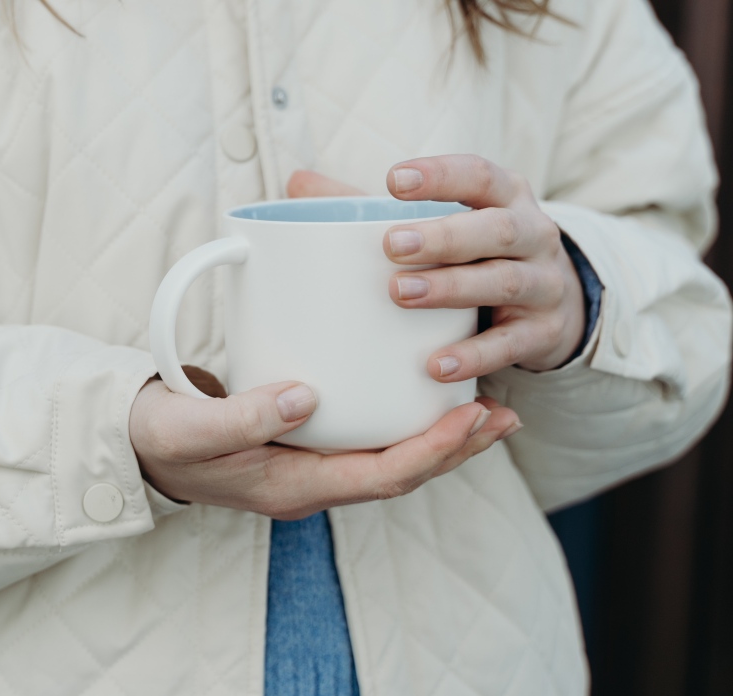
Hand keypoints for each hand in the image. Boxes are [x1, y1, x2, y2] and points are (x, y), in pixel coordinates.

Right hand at [129, 371, 519, 519]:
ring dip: (438, 434)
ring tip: (483, 405)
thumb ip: (243, 417)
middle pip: (401, 472)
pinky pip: (366, 436)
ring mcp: (307, 464)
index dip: (433, 450)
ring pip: (389, 457)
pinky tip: (414, 389)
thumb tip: (306, 397)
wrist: (132, 443)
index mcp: (290, 487)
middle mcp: (309, 482)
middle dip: (455, 446)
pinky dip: (400, 418)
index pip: (381, 477)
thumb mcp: (190, 428)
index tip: (473, 416)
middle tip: (505, 414)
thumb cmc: (160, 436)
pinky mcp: (301, 440)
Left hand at [287, 157, 586, 378]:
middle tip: (391, 246)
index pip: (478, 175)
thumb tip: (299, 182)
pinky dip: (474, 354)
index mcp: (504, 196)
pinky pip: (511, 344)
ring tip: (401, 295)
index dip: (441, 175)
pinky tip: (435, 365)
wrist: (551, 302)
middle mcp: (533, 233)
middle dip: (444, 236)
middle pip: (495, 229)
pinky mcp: (544, 332)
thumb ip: (369, 205)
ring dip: (452, 288)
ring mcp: (544, 283)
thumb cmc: (475, 252)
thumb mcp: (438, 221)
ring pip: (503, 281)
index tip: (393, 180)